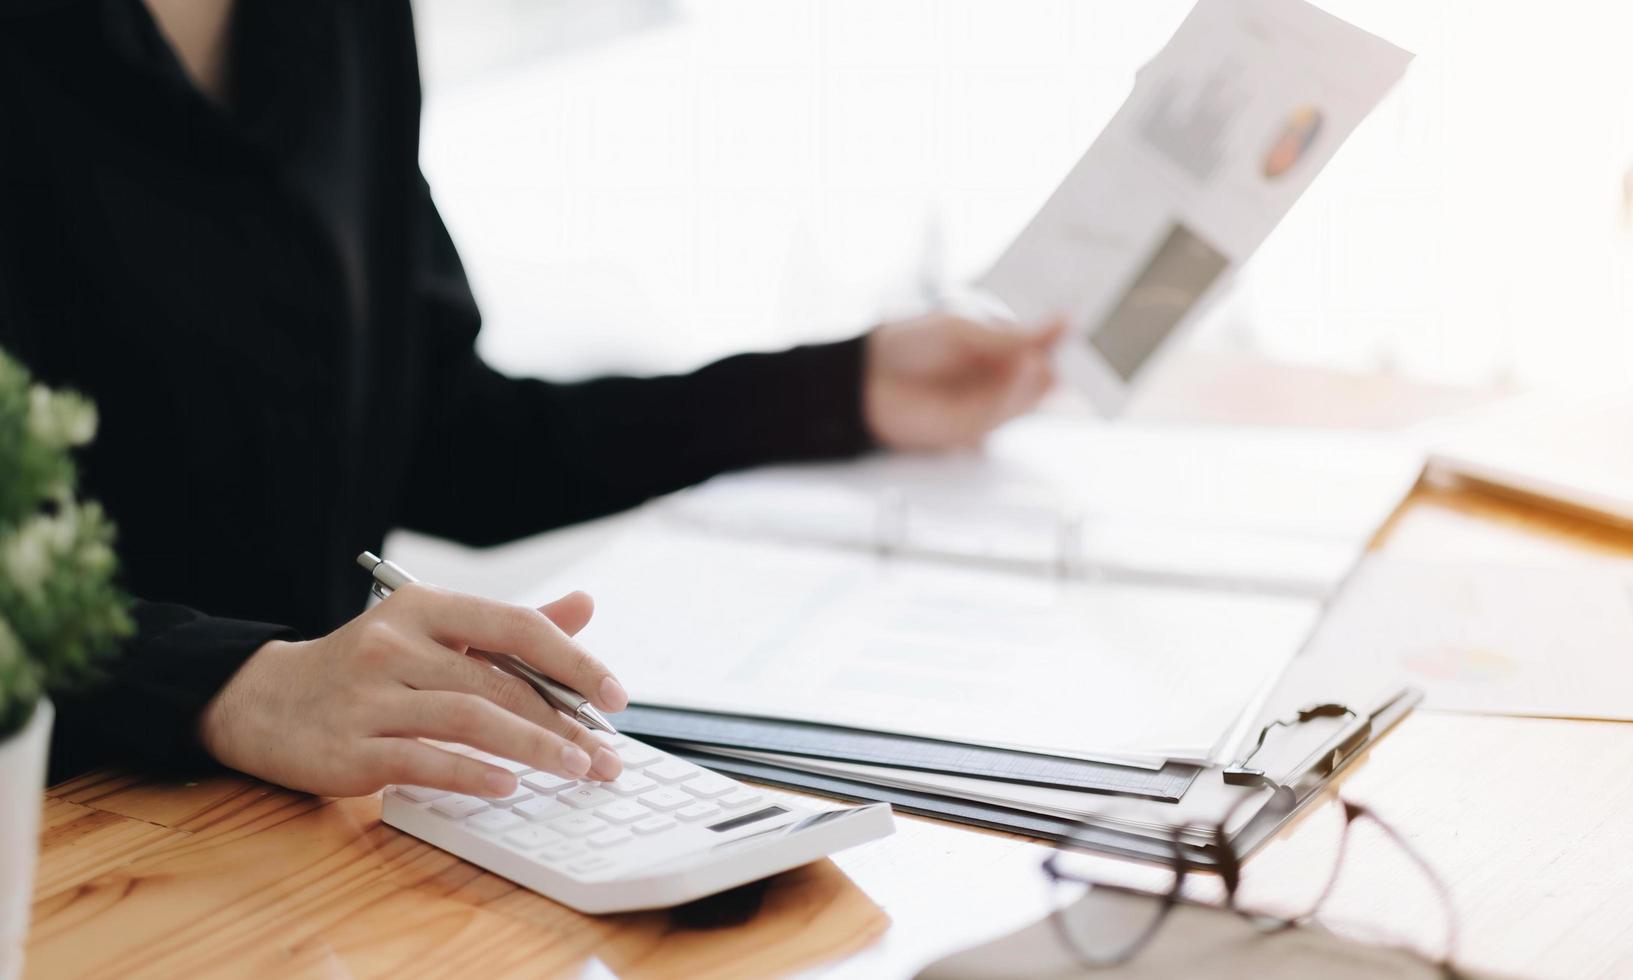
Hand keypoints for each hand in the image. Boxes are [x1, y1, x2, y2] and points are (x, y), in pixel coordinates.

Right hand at [197, 585, 629, 797]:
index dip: (573, 660)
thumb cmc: (363, 668)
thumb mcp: (431, 632)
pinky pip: (423, 760)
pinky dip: (471, 774)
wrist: (261, 700)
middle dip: (564, 720)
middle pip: (499, 680)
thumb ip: (507, 628)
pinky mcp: (348, 749)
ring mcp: (369, 698)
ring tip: (576, 767)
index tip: (614, 694)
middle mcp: (395, 646)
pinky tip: (508, 784)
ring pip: (469, 718)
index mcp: (424, 609)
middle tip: (606, 752)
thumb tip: (583, 607)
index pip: (515, 627)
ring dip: (534, 747)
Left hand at [863, 313, 1062, 450]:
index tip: (1078, 328)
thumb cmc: (907, 345)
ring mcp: (989, 403)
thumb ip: (1010, 336)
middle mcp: (999, 377)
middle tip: (1070, 351)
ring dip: (1037, 381)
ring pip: (1027, 396)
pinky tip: (1024, 375)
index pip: (1040, 344)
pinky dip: (1017, 396)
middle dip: (1058, 365)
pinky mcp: (976, 427)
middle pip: (1041, 375)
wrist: (866, 379)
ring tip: (1041, 361)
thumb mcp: (962, 330)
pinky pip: (1005, 413)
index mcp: (1000, 347)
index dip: (1061, 339)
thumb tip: (1062, 322)